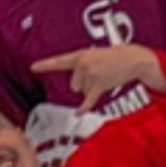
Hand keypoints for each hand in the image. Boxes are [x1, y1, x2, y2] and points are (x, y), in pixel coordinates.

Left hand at [29, 45, 164, 112]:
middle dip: (84, 83)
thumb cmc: (114, 56)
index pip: (59, 61)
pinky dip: (84, 108)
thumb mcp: (94, 54)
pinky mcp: (99, 85)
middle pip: (73, 85)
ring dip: (92, 89)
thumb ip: (81, 64)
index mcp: (79, 55)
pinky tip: (78, 113)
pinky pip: (88, 101)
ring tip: (104, 78)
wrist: (133, 58)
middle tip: (98, 74)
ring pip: (82, 92)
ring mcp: (91, 75)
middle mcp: (83, 64)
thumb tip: (76, 83)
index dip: (45, 65)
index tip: (33, 67)